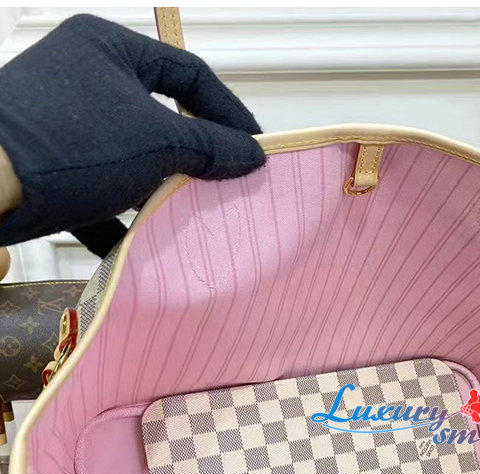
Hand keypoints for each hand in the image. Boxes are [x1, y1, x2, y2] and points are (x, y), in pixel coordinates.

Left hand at [0, 14, 264, 245]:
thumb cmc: (72, 143)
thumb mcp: (158, 142)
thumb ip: (212, 147)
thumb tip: (254, 155)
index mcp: (109, 50)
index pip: (188, 73)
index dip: (229, 110)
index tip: (257, 147)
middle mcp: (86, 79)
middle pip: (163, 119)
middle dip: (198, 159)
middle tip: (231, 186)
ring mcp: (67, 126)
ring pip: (134, 160)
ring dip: (163, 194)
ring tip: (195, 221)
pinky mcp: (52, 170)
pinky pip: (102, 193)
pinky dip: (124, 222)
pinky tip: (144, 247)